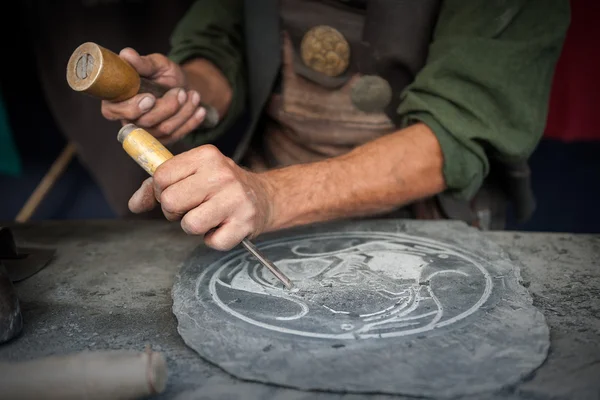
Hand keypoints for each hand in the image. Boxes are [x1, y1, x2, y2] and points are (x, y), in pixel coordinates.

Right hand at [100, 48, 205, 143]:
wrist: (183, 88)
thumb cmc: (165, 75)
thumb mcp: (157, 64)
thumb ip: (143, 63)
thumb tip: (127, 54)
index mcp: (117, 99)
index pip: (112, 110)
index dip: (131, 108)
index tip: (150, 98)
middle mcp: (128, 119)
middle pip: (143, 122)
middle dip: (166, 107)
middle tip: (181, 92)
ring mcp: (145, 133)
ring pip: (163, 130)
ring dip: (182, 112)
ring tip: (193, 95)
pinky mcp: (162, 140)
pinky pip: (176, 136)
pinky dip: (191, 122)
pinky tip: (199, 109)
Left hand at [128, 145, 273, 250]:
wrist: (265, 197)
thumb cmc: (221, 186)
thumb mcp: (193, 173)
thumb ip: (159, 186)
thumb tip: (134, 205)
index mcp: (206, 156)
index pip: (161, 176)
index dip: (161, 191)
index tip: (176, 193)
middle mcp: (222, 174)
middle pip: (170, 201)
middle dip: (175, 211)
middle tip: (192, 207)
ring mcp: (235, 199)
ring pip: (189, 225)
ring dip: (194, 227)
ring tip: (208, 217)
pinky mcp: (244, 223)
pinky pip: (211, 242)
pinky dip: (213, 240)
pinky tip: (223, 226)